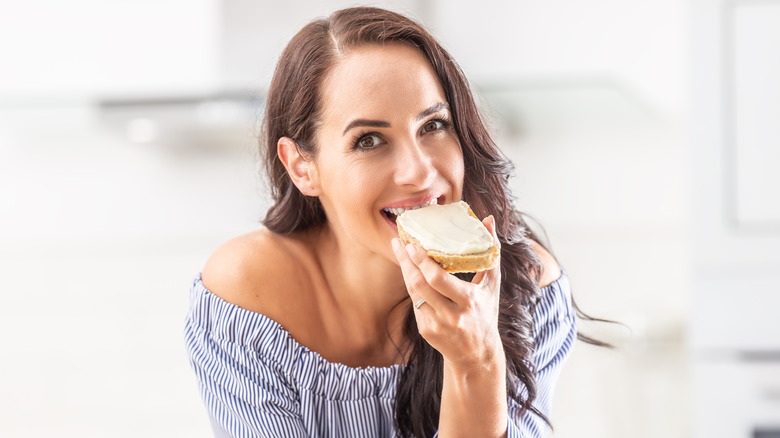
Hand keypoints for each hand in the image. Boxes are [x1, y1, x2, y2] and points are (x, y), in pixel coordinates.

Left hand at [391, 216, 503, 369]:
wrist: (478, 354)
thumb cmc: (486, 312)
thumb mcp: (492, 284)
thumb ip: (491, 251)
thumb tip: (488, 219)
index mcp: (468, 301)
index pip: (438, 279)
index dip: (422, 262)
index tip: (412, 244)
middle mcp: (451, 315)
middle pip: (420, 285)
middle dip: (406, 262)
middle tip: (399, 242)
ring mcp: (436, 325)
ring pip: (414, 293)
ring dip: (405, 271)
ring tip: (400, 251)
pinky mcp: (426, 331)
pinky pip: (415, 303)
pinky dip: (412, 286)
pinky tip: (409, 270)